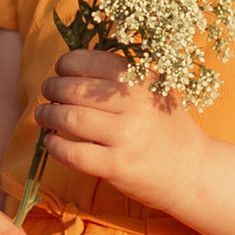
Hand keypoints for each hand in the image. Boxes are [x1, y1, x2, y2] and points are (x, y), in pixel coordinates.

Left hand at [34, 50, 201, 217]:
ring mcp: (126, 136)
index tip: (60, 71)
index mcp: (143, 80)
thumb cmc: (168, 128)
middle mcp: (136, 104)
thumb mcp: (157, 90)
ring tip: (43, 115)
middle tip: (47, 93)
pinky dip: (54, 146)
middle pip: (75, 89)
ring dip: (47, 115)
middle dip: (52, 88)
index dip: (67, 64)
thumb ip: (126, 74)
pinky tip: (51, 142)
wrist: (192, 172)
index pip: (92, 62)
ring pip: (69, 119)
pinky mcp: (117, 166)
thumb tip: (76, 62)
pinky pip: (72, 153)